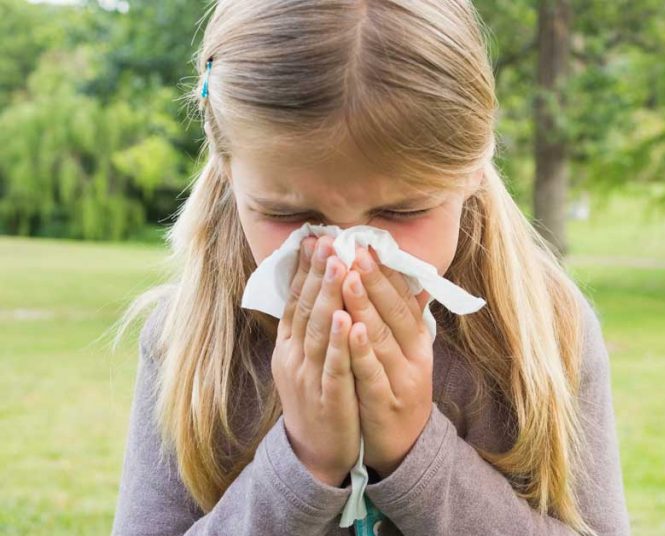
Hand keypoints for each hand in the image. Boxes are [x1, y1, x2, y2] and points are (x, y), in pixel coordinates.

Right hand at [272, 235, 360, 486]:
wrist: (316, 455)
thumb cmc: (319, 398)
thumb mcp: (311, 358)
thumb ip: (317, 324)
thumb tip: (328, 285)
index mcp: (289, 346)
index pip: (295, 300)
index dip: (305, 270)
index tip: (314, 238)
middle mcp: (293, 358)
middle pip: (305, 308)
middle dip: (317, 273)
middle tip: (327, 240)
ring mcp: (308, 378)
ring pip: (318, 332)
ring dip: (328, 297)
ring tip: (338, 266)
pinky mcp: (328, 399)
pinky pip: (334, 367)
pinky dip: (339, 342)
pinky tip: (346, 319)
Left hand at [342, 246, 432, 477]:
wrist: (403, 448)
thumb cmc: (397, 391)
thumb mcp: (407, 353)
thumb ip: (405, 319)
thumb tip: (409, 279)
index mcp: (417, 341)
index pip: (403, 298)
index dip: (385, 271)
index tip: (366, 244)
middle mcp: (414, 356)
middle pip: (394, 312)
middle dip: (373, 278)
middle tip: (354, 248)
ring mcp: (401, 380)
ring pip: (382, 337)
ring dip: (365, 305)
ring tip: (348, 276)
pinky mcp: (385, 403)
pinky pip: (372, 372)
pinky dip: (363, 349)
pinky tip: (351, 328)